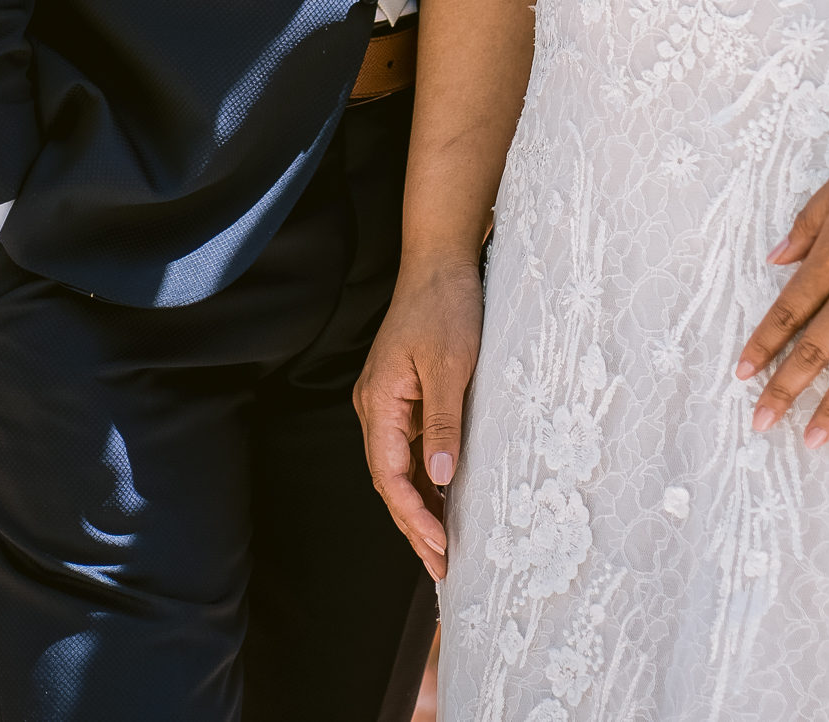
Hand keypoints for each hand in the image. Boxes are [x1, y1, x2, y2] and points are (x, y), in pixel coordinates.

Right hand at [353, 255, 485, 572]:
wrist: (439, 262)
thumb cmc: (444, 307)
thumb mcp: (451, 365)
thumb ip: (444, 422)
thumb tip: (440, 477)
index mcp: (379, 402)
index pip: (390, 475)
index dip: (414, 514)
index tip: (440, 544)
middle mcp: (376, 408)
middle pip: (390, 480)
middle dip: (414, 525)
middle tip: (443, 565)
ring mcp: (389, 403)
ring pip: (399, 469)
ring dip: (419, 507)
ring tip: (442, 549)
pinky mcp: (406, 398)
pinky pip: (411, 449)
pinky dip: (425, 479)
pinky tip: (444, 500)